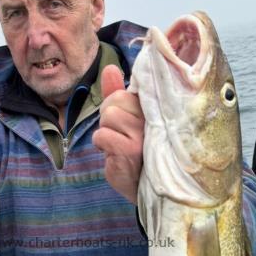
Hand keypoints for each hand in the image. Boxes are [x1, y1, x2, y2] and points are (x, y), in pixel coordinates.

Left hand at [92, 65, 144, 203]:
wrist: (142, 187)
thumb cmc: (136, 151)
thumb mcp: (126, 119)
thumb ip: (117, 93)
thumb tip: (109, 68)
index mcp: (154, 108)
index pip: (125, 92)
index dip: (116, 104)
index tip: (124, 121)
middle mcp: (154, 118)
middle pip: (115, 101)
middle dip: (108, 118)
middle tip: (120, 134)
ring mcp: (143, 134)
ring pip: (108, 116)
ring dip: (105, 131)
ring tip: (118, 144)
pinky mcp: (130, 150)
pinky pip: (102, 134)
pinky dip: (101, 143)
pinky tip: (113, 153)